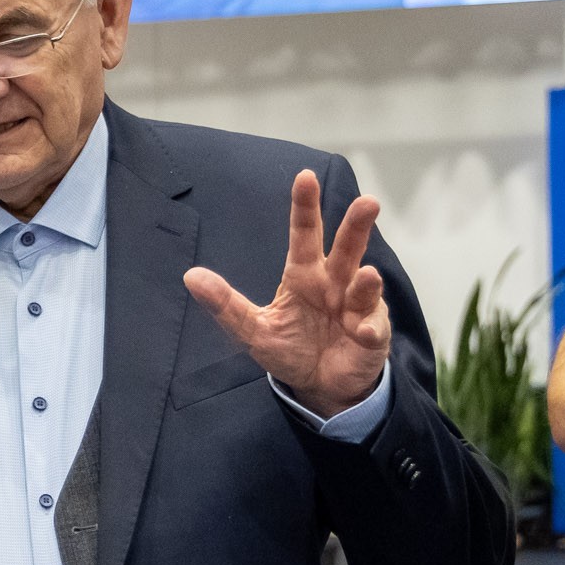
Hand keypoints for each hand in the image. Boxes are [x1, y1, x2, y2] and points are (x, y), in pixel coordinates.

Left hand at [184, 169, 390, 419]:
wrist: (319, 386)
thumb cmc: (290, 349)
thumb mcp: (252, 330)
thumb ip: (226, 305)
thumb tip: (190, 276)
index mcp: (305, 275)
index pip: (305, 235)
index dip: (305, 207)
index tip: (304, 177)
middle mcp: (334, 283)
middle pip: (347, 248)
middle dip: (357, 225)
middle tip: (368, 202)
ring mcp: (357, 307)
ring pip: (364, 285)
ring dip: (366, 282)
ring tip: (365, 276)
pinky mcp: (371, 334)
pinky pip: (373, 327)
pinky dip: (369, 328)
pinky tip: (361, 332)